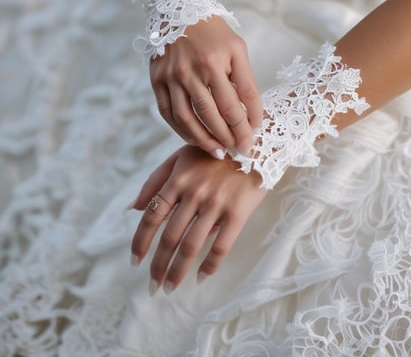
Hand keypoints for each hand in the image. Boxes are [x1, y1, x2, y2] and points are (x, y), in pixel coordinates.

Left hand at [130, 145, 266, 293]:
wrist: (255, 146)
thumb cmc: (214, 153)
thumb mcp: (180, 157)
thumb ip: (155, 180)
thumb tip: (132, 208)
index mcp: (178, 180)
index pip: (152, 217)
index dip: (140, 243)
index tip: (135, 262)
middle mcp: (194, 193)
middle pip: (169, 237)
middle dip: (158, 265)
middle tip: (152, 286)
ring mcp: (216, 204)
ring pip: (191, 245)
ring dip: (178, 271)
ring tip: (170, 287)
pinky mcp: (237, 212)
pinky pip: (221, 245)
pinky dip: (210, 265)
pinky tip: (201, 277)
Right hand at [150, 16, 261, 156]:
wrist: (178, 9)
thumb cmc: (214, 32)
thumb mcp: (237, 49)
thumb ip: (245, 82)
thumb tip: (252, 116)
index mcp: (215, 62)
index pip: (234, 104)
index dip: (245, 126)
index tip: (252, 139)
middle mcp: (191, 70)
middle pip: (211, 115)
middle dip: (228, 137)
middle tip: (239, 150)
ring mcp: (171, 76)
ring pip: (188, 119)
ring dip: (204, 140)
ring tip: (218, 151)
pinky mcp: (156, 80)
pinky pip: (168, 113)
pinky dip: (181, 130)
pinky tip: (195, 138)